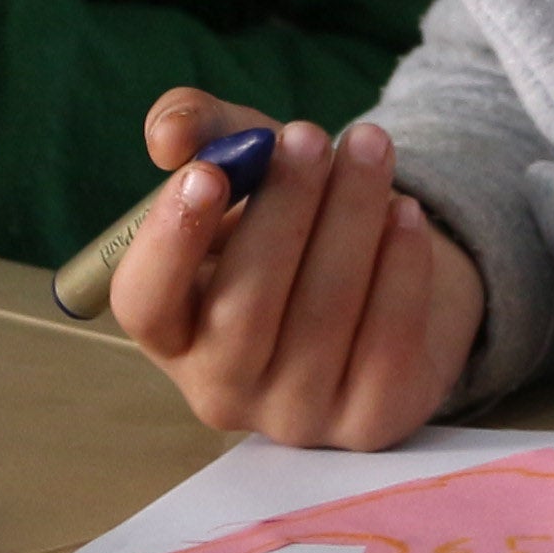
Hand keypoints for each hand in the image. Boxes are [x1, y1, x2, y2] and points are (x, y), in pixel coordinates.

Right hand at [107, 89, 477, 449]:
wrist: (375, 282)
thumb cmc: (285, 220)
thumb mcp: (240, 165)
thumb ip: (198, 131)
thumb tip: (171, 137)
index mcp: (170, 330)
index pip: (146, 303)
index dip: (171, 243)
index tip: (207, 172)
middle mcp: (220, 387)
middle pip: (242, 310)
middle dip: (280, 211)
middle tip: (309, 135)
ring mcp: (294, 414)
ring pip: (323, 317)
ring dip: (350, 219)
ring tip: (370, 146)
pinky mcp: (369, 422)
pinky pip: (386, 346)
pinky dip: (399, 271)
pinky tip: (407, 211)